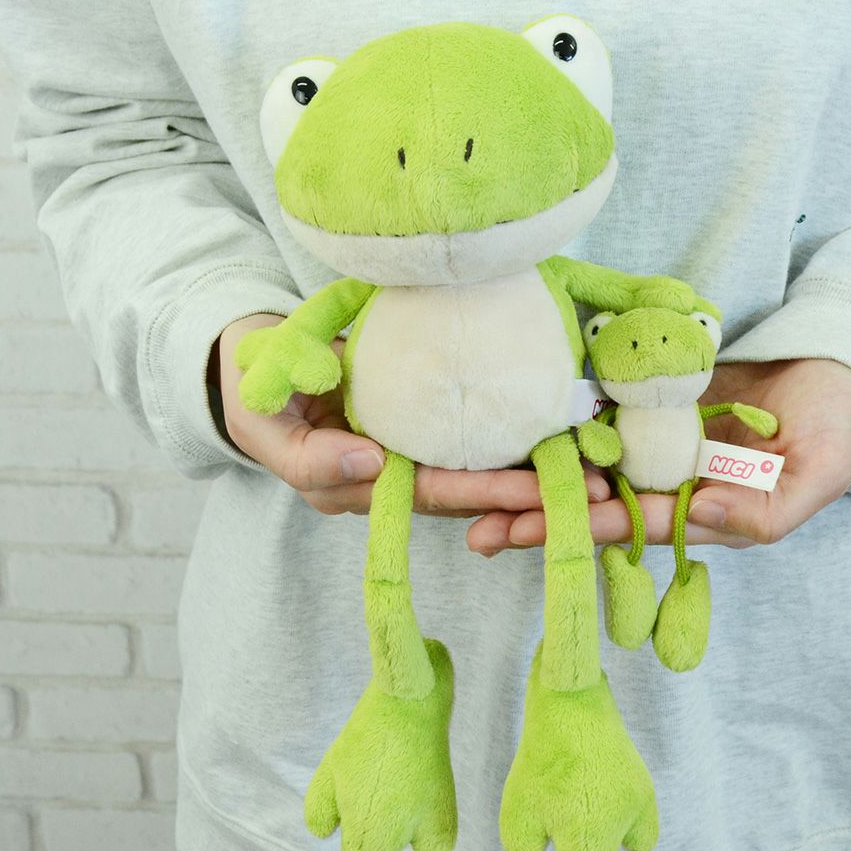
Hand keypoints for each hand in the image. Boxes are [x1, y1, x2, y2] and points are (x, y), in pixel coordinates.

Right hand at [211, 315, 611, 516]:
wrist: (255, 354)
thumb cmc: (252, 383)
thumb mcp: (260, 413)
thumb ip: (307, 451)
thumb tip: (371, 463)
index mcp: (349, 487)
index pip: (426, 494)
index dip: (479, 493)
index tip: (530, 488)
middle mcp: (387, 480)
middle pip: (467, 495)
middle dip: (527, 496)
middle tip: (591, 488)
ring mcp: (406, 454)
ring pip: (477, 473)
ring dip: (534, 474)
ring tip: (598, 469)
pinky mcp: (421, 424)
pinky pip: (472, 438)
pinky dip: (516, 439)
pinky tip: (566, 432)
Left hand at [467, 358, 850, 553]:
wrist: (833, 369)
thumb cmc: (835, 427)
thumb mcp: (819, 475)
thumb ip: (765, 511)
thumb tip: (701, 520)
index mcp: (697, 513)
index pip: (624, 524)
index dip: (569, 527)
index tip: (513, 530)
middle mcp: (664, 485)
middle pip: (585, 500)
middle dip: (525, 508)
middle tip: (460, 517)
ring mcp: (651, 445)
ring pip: (578, 460)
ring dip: (525, 469)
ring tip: (458, 480)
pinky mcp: (645, 403)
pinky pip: (593, 412)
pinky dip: (552, 419)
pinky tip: (503, 421)